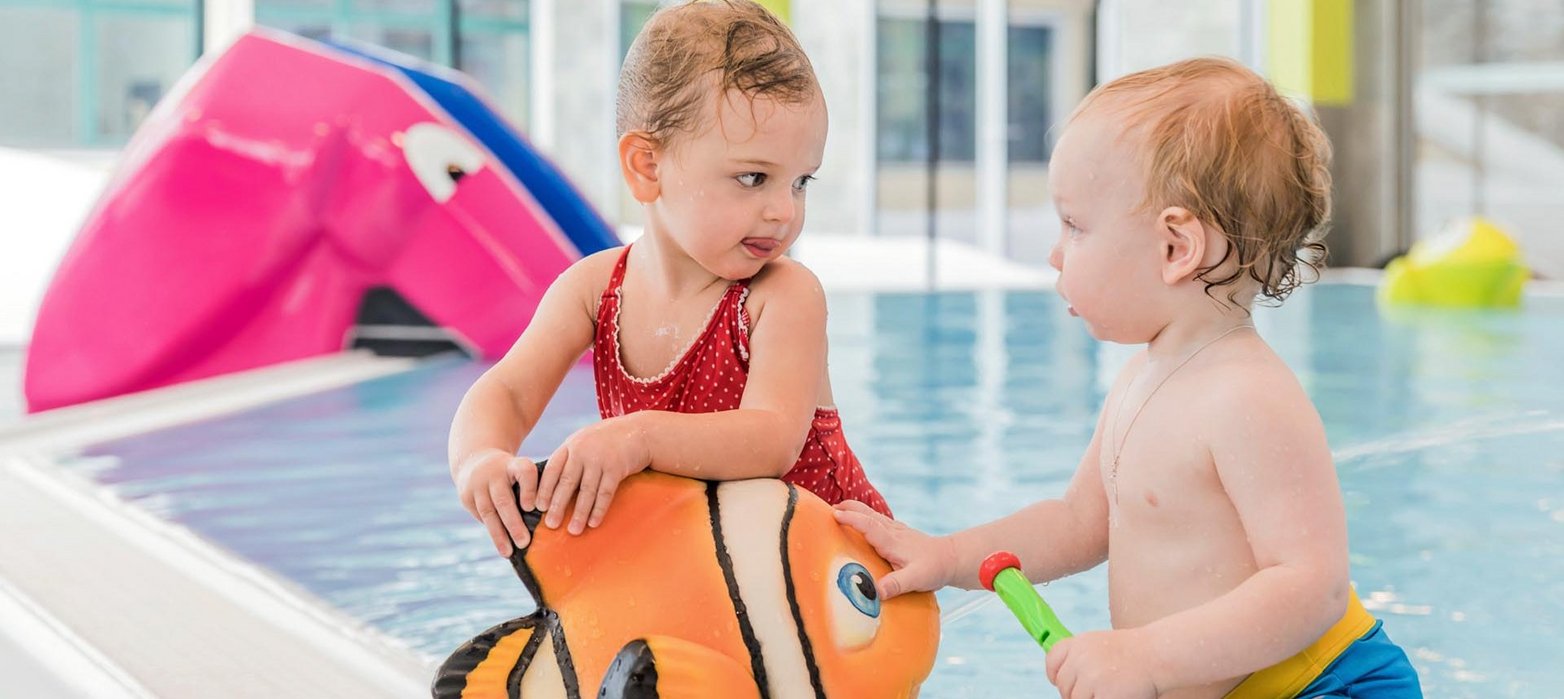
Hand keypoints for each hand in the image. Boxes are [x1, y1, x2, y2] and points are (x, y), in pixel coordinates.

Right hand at [455, 449, 541, 554]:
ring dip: (499, 535)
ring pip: (488, 512)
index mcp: (514, 465)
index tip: (533, 508)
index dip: (529, 489)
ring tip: (509, 552)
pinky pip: (480, 517)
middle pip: (504, 499)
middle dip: (514, 523)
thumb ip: (536, 488)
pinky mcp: (466, 496)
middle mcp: (494, 473)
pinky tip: (500, 545)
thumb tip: (551, 518)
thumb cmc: (510, 473)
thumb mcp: (521, 471)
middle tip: (525, 542)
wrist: (475, 461)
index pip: (524, 472)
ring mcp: (478, 484)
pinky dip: (491, 532)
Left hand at [535, 416, 649, 534]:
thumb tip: (551, 487)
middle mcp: (583, 451)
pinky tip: (593, 523)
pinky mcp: (617, 467)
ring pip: (586, 490)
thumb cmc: (608, 440)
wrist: (640, 431)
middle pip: (567, 481)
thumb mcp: (584, 441)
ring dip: (579, 513)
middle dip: (558, 505)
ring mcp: (600, 459)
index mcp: (570, 445)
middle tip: (551, 524)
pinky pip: (605, 493)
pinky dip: (599, 509)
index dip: (544, 489)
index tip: (538, 507)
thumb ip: (569, 459)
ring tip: (573, 530)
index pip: (552, 469)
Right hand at [832, 500, 955, 598]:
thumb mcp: (916, 580)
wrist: (951, 558)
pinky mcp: (897, 532)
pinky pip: (876, 520)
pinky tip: (859, 521)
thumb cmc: (933, 568)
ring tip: (837, 511)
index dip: (851, 519)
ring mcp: (895, 530)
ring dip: (853, 510)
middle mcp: (892, 531)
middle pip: (867, 513)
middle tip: (827, 508)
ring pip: (871, 514)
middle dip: (848, 508)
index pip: (868, 525)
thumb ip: (895, 585)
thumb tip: (875, 592)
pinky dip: (863, 516)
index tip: (834, 514)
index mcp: (892, 541)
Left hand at [1046, 629, 1158, 698]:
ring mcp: (1091, 677)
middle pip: (1063, 685)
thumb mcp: (1101, 644)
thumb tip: (1062, 681)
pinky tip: (1114, 696)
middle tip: (1094, 693)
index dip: (1055, 675)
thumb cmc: (1134, 652)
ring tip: (1107, 693)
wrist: (1157, 654)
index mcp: (1078, 643)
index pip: (1052, 661)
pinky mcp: (1103, 694)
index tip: (1060, 683)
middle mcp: (1080, 658)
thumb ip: (1082, 657)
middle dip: (1074, 693)